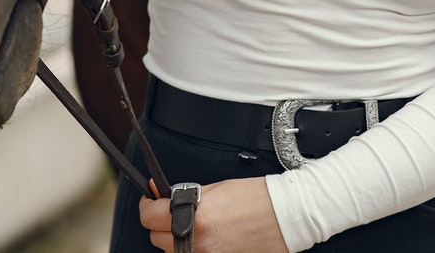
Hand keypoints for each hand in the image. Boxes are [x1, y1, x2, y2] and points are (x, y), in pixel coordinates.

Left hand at [139, 177, 287, 252]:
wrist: (287, 215)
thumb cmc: (257, 197)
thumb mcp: (215, 189)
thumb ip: (185, 196)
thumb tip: (161, 196)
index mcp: (196, 217)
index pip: (150, 216)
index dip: (147, 205)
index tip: (150, 200)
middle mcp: (198, 243)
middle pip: (157, 238)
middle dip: (161, 223)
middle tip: (172, 210)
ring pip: (172, 252)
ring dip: (174, 239)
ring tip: (193, 224)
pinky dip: (191, 249)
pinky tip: (205, 237)